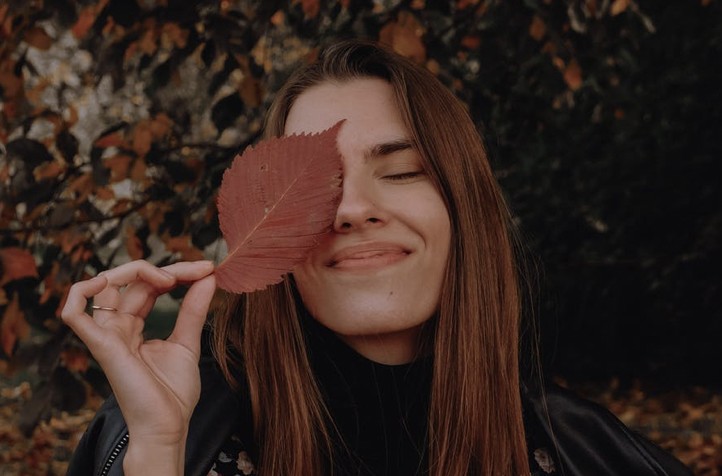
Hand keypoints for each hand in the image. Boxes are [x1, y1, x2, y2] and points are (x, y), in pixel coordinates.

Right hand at [61, 260, 215, 470]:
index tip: (208, 269)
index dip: (176, 272)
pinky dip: (82, 291)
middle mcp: (116, 327)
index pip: (148, 285)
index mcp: (133, 326)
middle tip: (202, 271)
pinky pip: (74, 314)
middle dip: (169, 269)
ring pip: (105, 285)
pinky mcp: (101, 346)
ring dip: (137, 270)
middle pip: (133, 281)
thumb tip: (207, 278)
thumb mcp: (187, 342)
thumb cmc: (173, 393)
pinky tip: (112, 280)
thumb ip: (193, 309)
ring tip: (171, 278)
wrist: (168, 426)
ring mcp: (106, 335)